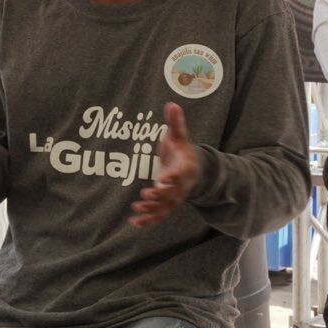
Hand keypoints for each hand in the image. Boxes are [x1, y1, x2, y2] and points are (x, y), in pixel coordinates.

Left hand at [130, 103, 200, 226]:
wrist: (193, 169)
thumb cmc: (182, 150)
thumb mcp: (179, 136)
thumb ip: (175, 122)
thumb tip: (172, 104)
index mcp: (185, 168)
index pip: (180, 174)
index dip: (173, 176)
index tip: (163, 177)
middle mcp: (181, 186)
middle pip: (173, 194)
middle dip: (160, 195)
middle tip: (147, 194)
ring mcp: (175, 197)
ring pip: (165, 207)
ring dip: (152, 210)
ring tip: (137, 208)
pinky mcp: (166, 204)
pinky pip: (158, 215)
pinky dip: (147, 220)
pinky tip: (133, 223)